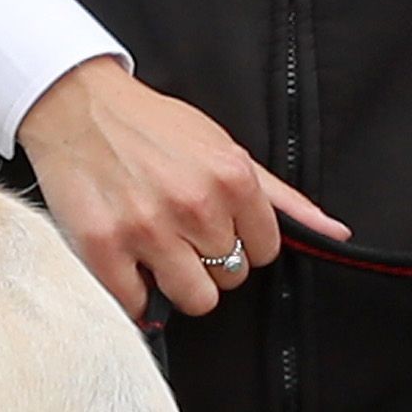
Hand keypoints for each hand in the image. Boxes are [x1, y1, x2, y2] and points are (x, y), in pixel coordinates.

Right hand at [14, 58, 342, 319]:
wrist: (77, 106)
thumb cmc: (151, 126)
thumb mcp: (224, 148)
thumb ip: (280, 197)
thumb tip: (333, 233)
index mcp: (230, 177)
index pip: (264, 251)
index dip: (240, 242)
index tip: (215, 228)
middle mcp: (194, 205)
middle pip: (231, 278)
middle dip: (209, 261)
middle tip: (180, 233)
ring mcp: (147, 229)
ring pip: (195, 299)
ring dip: (178, 283)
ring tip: (158, 253)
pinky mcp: (103, 248)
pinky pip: (139, 305)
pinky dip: (135, 295)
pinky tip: (129, 264)